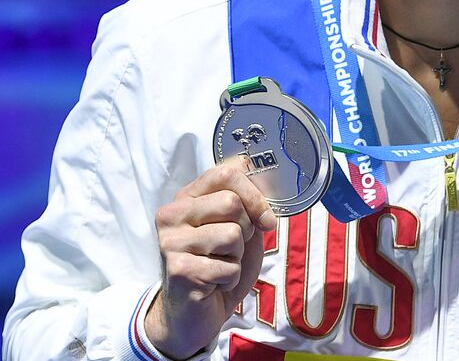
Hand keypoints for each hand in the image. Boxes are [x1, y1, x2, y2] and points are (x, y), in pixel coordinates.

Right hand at [144, 157, 277, 358]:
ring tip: (220, 265)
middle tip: (231, 249)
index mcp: (186, 198)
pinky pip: (229, 267)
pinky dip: (230, 278)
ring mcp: (171, 243)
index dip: (255, 195)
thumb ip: (244, 199)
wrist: (193, 314)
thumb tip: (256, 168)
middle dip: (246, 230)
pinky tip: (214, 284)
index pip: (227, 173)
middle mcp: (171, 216)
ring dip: (237, 256)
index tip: (264, 218)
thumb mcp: (237, 226)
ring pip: (232, 234)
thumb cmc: (217, 265)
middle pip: (232, 203)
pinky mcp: (179, 270)